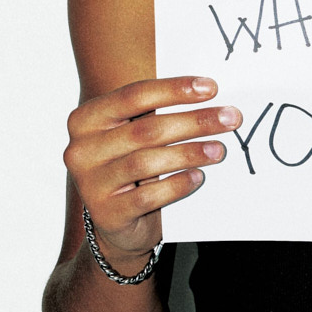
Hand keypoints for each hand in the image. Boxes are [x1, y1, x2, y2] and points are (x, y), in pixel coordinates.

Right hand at [64, 76, 239, 266]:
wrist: (117, 223)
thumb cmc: (131, 167)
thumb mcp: (134, 137)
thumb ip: (155, 115)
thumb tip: (207, 94)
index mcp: (86, 120)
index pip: (134, 95)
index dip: (174, 89)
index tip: (211, 87)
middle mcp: (81, 149)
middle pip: (146, 129)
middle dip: (194, 122)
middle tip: (230, 118)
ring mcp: (91, 183)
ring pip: (147, 162)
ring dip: (189, 153)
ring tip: (219, 150)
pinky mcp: (108, 214)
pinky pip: (148, 196)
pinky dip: (177, 185)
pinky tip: (198, 177)